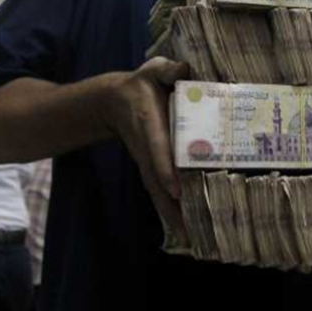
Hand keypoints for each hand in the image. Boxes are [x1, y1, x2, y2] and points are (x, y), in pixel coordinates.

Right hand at [106, 57, 189, 241]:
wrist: (115, 102)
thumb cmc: (141, 85)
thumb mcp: (153, 70)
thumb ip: (168, 68)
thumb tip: (184, 69)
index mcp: (149, 125)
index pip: (156, 149)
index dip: (164, 168)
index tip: (175, 189)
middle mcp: (149, 150)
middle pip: (158, 184)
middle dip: (173, 208)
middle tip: (192, 233)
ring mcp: (149, 163)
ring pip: (160, 195)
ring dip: (176, 218)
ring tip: (196, 242)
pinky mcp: (153, 169)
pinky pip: (163, 194)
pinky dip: (175, 214)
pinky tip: (191, 232)